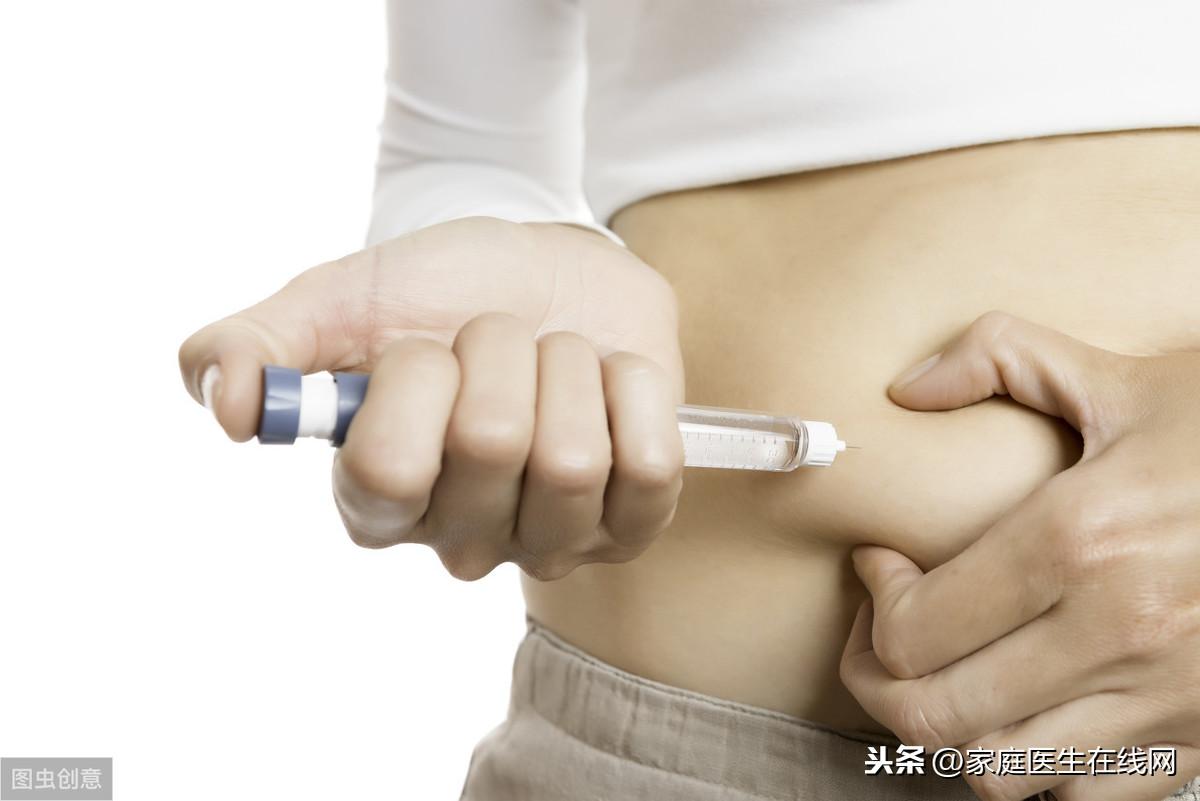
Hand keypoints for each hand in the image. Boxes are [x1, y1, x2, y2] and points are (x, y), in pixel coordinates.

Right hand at [178, 217, 684, 579]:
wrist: (548, 270)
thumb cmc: (443, 294)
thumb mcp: (340, 301)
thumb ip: (255, 346)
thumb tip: (228, 408)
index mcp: (376, 499)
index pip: (386, 470)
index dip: (415, 382)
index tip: (423, 345)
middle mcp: (459, 538)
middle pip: (492, 446)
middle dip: (499, 351)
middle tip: (497, 340)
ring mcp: (549, 540)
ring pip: (573, 459)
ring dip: (566, 369)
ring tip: (552, 360)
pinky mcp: (630, 522)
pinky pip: (649, 466)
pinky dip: (634, 394)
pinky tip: (609, 382)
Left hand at [840, 312, 1199, 800]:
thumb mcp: (1120, 377)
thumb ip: (999, 357)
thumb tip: (906, 388)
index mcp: (1082, 540)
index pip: (915, 629)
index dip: (873, 603)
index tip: (882, 565)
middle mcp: (1121, 634)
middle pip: (937, 715)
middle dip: (879, 678)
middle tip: (881, 634)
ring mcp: (1169, 699)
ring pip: (1001, 772)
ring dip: (950, 731)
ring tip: (946, 674)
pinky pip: (1086, 798)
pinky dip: (1035, 768)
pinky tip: (1026, 709)